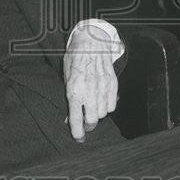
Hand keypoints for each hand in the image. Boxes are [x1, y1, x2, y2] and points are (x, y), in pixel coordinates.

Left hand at [63, 22, 119, 141]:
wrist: (91, 40)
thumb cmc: (75, 58)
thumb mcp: (66, 78)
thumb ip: (69, 99)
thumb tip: (70, 119)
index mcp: (74, 90)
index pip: (76, 119)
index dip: (77, 133)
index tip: (78, 139)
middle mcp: (90, 90)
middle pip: (93, 120)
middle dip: (88, 125)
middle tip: (85, 122)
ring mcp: (103, 87)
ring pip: (104, 113)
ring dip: (98, 114)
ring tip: (92, 108)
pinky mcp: (113, 83)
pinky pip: (112, 105)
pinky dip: (107, 106)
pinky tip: (101, 100)